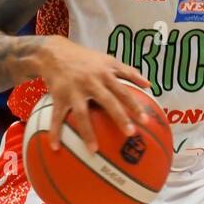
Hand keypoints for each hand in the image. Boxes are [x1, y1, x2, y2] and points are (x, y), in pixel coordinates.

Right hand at [36, 38, 152, 150]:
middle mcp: (91, 82)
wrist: (54, 52)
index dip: (134, 104)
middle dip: (119, 117)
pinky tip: (56, 147)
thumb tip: (149, 85)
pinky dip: (55, 132)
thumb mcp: (108, 60)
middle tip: (130, 133)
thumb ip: (128, 72)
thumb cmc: (85, 59)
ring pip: (82, 113)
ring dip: (87, 132)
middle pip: (107, 101)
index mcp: (104, 74)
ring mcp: (74, 90)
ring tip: (94, 150)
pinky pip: (57, 116)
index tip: (144, 120)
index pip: (123, 90)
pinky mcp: (59, 97)